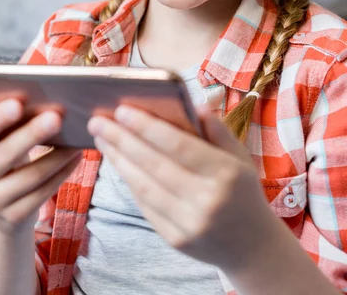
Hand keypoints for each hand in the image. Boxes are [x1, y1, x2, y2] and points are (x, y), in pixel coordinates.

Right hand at [0, 99, 81, 234]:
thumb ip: (3, 115)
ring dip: (57, 157)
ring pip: (30, 177)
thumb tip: (20, 75)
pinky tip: (76, 157)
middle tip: (56, 116)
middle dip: (32, 134)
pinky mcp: (15, 216)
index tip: (18, 102)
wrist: (2, 209)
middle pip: (5, 155)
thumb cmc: (6, 160)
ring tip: (77, 140)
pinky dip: (62, 174)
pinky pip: (43, 194)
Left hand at [87, 105, 278, 271]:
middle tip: (98, 121)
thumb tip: (192, 104)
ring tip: (101, 139)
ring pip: (143, 185)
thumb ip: (217, 131)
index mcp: (226, 174)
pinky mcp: (176, 240)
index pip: (178, 145)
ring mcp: (189, 223)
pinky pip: (145, 205)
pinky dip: (129, 182)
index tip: (121, 110)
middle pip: (153, 164)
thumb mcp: (240, 158)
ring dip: (118, 160)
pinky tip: (117, 163)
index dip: (147, 127)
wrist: (253, 248)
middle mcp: (207, 200)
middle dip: (121, 139)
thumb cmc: (242, 193)